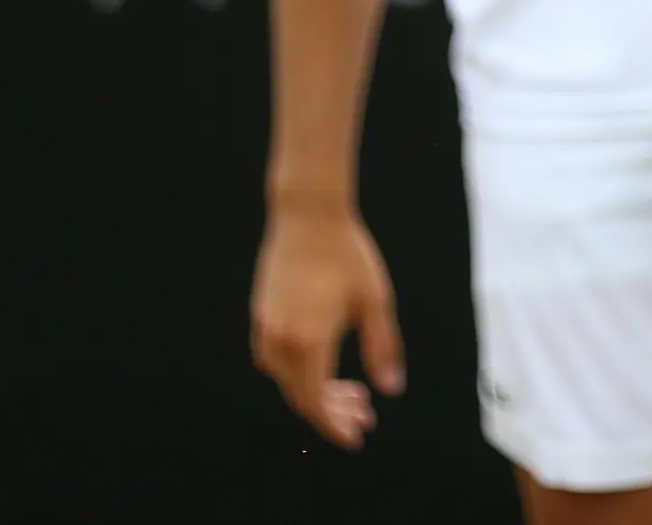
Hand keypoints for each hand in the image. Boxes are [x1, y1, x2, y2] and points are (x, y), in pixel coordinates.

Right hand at [250, 196, 403, 448]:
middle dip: (332, 413)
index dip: (336, 425)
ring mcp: (266, 330)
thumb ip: (383, 347)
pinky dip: (299, 373)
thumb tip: (391, 390)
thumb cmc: (348, 255)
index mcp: (310, 342)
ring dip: (315, 392)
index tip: (357, 436)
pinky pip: (275, 361)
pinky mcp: (260, 317)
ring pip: (287, 381)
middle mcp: (281, 342)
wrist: (308, 215)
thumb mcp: (375, 302)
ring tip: (351, 392)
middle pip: (302, 397)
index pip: (317, 402)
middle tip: (364, 415)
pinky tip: (323, 366)